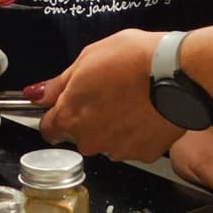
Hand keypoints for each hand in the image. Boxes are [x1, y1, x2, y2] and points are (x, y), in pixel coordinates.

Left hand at [31, 29, 183, 162]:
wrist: (176, 73)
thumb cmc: (132, 58)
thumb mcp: (88, 58)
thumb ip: (59, 83)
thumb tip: (36, 95)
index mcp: (71, 115)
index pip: (48, 128)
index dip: (56, 114)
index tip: (67, 103)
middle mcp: (89, 139)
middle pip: (80, 134)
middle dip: (89, 117)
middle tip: (107, 92)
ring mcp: (116, 150)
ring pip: (106, 140)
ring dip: (113, 125)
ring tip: (131, 98)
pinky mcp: (142, 154)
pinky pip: (132, 145)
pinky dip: (136, 132)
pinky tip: (146, 110)